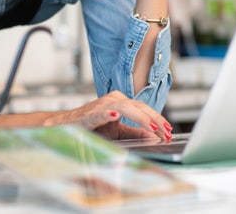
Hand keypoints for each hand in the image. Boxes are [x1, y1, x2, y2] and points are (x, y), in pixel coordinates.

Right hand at [47, 90, 172, 140]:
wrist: (65, 126)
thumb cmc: (92, 127)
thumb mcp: (118, 131)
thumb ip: (135, 132)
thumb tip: (154, 135)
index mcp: (121, 102)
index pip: (144, 109)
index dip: (158, 118)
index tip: (169, 130)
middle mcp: (113, 99)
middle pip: (139, 106)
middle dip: (155, 120)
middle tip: (167, 132)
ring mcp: (102, 104)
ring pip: (126, 107)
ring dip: (141, 118)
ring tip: (153, 127)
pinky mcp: (89, 113)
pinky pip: (101, 112)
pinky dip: (108, 113)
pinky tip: (114, 116)